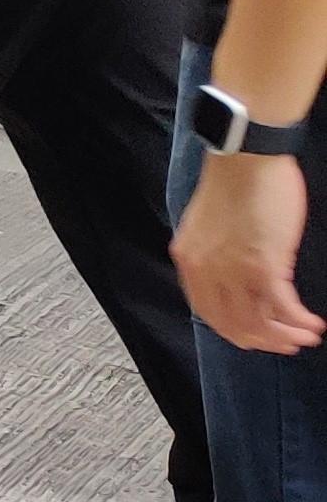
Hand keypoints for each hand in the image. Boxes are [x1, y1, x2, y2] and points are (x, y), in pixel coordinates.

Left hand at [177, 152, 323, 352]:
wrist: (246, 157)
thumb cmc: (235, 185)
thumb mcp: (209, 228)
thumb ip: (214, 256)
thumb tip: (232, 282)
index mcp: (189, 260)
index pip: (209, 313)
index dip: (237, 332)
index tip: (258, 339)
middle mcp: (206, 270)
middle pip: (235, 324)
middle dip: (265, 340)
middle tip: (289, 344)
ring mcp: (233, 270)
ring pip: (260, 322)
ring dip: (286, 334)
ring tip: (306, 335)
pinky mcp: (263, 265)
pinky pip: (282, 307)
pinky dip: (299, 321)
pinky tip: (313, 324)